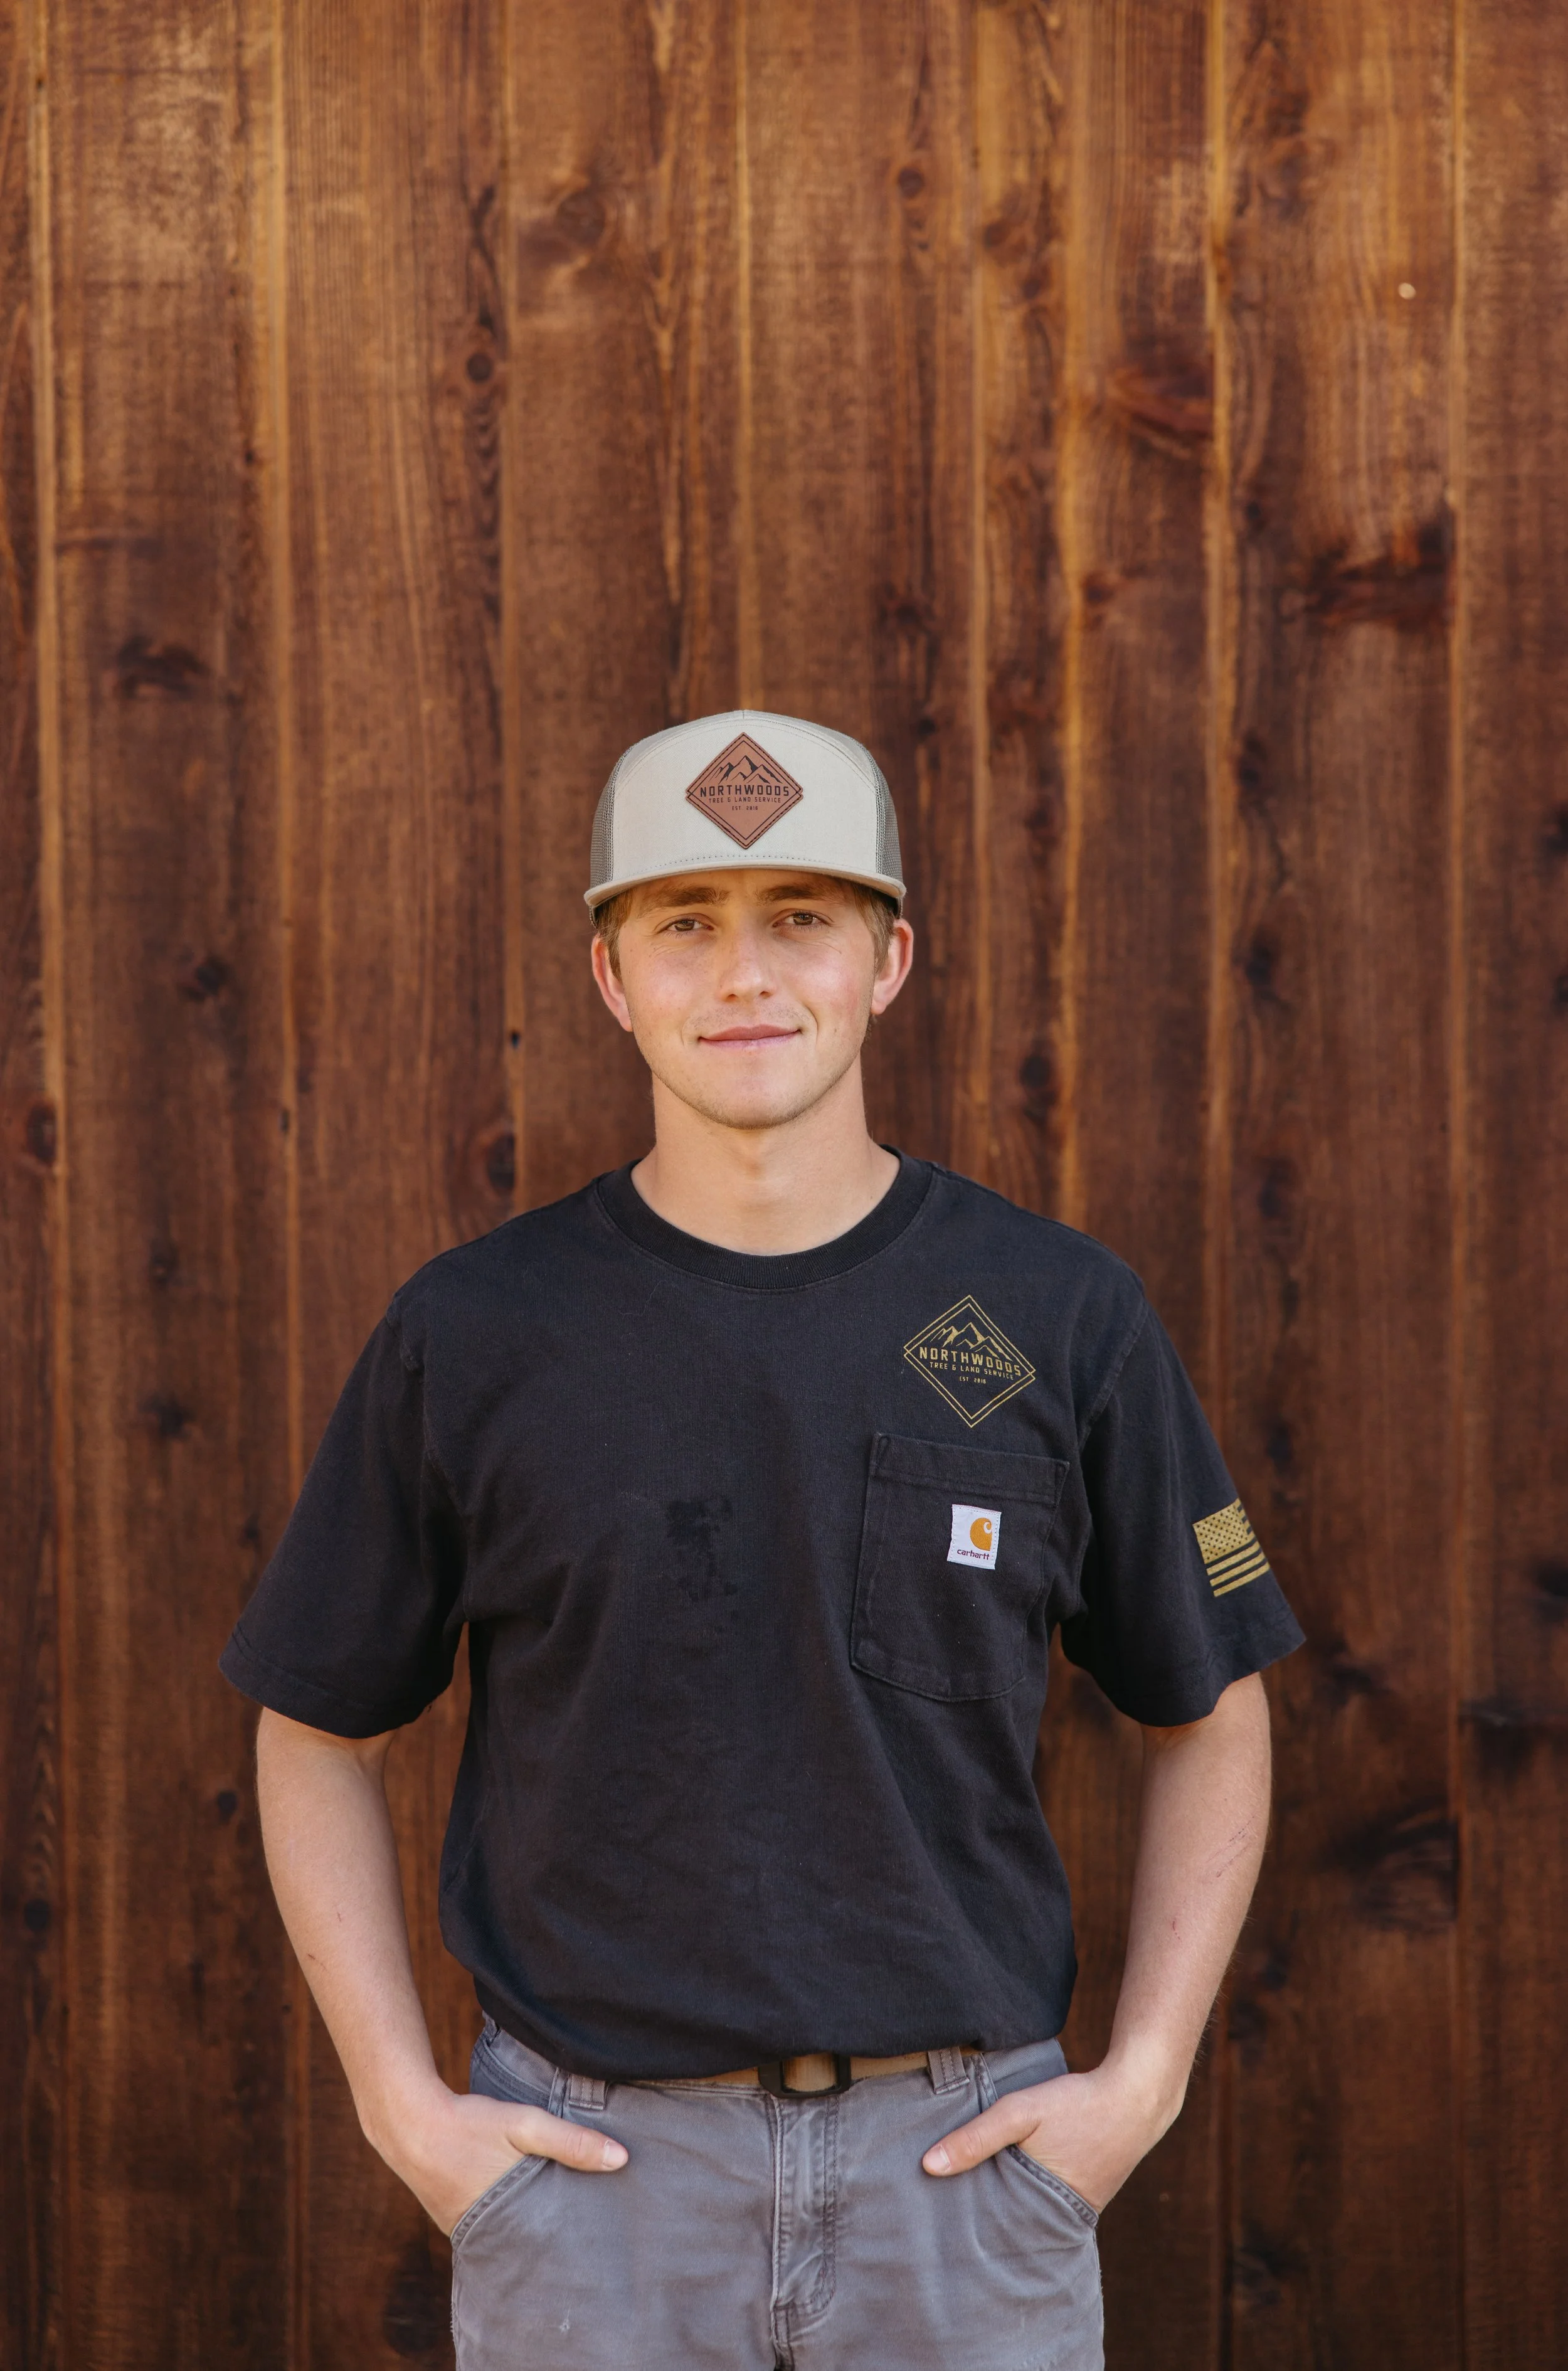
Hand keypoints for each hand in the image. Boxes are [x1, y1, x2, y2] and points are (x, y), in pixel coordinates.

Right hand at [373, 2080, 627, 2236]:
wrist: (408, 2122)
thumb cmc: (469, 2124)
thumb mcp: (524, 2125)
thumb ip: (571, 2141)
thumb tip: (622, 2159)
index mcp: (506, 2223)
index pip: (549, 2249)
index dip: (573, 2245)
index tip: (601, 2244)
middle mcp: (484, 2236)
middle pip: (531, 2245)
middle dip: (555, 2240)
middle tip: (590, 2234)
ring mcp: (465, 2230)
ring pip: (510, 2233)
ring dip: (530, 2226)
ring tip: (563, 2220)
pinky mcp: (455, 2217)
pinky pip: (490, 2224)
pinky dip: (507, 2215)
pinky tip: (523, 2203)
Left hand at [921, 2059, 1178, 2211]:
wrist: (1137, 2096)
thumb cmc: (1077, 2105)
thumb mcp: (1021, 2113)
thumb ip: (977, 2138)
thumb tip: (928, 2165)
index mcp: (1044, 2212)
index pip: (995, 2237)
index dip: (968, 2234)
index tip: (935, 2231)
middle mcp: (1061, 2220)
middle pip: (1010, 2228)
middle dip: (982, 2223)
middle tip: (941, 2218)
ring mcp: (1075, 2208)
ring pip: (1027, 2212)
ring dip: (1004, 2204)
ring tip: (964, 2199)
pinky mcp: (1083, 2192)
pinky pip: (1045, 2199)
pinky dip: (1026, 2191)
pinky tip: (1006, 2178)